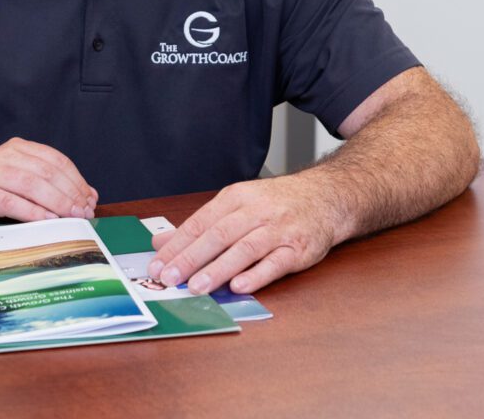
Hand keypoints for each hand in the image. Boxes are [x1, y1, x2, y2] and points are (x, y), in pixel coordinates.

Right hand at [0, 137, 97, 225]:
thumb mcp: (26, 186)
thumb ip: (54, 187)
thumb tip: (89, 197)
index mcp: (19, 148)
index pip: (55, 160)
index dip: (75, 180)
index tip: (89, 199)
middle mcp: (4, 155)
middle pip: (45, 172)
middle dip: (69, 193)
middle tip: (84, 212)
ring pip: (30, 184)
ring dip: (55, 202)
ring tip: (70, 217)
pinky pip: (10, 201)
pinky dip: (32, 212)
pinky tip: (47, 221)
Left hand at [148, 173, 339, 294]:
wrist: (325, 196)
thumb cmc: (275, 204)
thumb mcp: (237, 204)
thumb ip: (202, 225)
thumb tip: (163, 243)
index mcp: (236, 198)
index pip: (201, 222)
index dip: (178, 244)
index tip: (158, 263)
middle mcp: (255, 211)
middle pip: (218, 235)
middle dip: (191, 258)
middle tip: (169, 277)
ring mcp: (278, 229)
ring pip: (244, 249)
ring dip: (218, 269)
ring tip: (196, 287)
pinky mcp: (298, 248)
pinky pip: (275, 262)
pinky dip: (257, 275)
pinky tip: (239, 286)